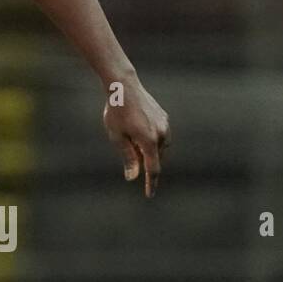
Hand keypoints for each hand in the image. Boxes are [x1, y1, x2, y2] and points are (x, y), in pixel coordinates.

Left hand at [102, 79, 169, 197]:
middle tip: (128, 150)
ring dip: (147, 150)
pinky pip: (159, 135)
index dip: (150, 183)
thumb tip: (132, 177)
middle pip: (155, 158)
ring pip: (158, 147)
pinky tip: (137, 129)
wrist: (124, 87)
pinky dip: (151, 140)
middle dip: (145, 162)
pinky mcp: (164, 118)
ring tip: (130, 136)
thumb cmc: (117, 112)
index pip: (152, 169)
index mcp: (149, 141)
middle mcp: (162, 134)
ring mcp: (165, 125)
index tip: (149, 194)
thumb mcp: (117, 137)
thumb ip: (128, 157)